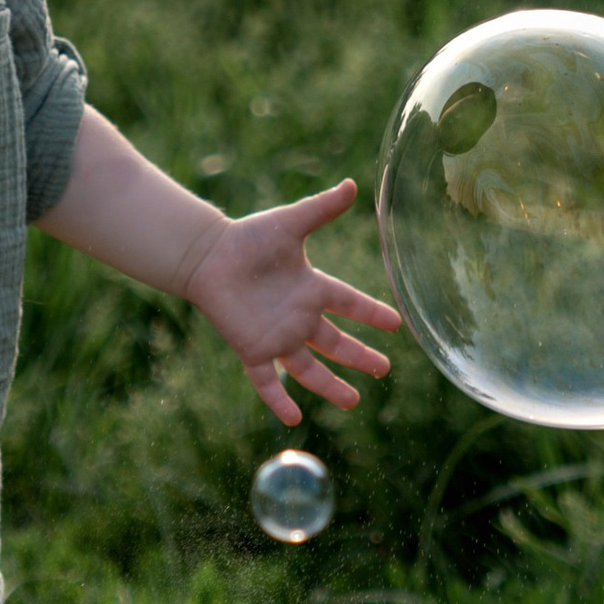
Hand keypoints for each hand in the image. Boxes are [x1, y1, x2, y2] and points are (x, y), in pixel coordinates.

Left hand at [178, 180, 403, 427]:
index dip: (373, 314)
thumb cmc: (248, 237)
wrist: (207, 255)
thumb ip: (322, 209)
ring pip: (310, 368)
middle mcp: (298, 317)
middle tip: (384, 370)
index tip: (396, 324)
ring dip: (331, 387)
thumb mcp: (291, 223)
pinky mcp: (252, 349)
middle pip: (336, 343)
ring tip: (354, 402)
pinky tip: (292, 418)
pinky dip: (279, 400)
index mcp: (311, 289)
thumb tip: (354, 184)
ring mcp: (277, 336)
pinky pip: (268, 381)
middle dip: (360, 357)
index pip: (350, 304)